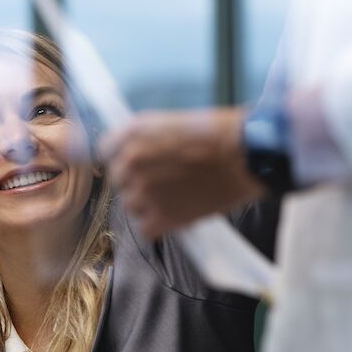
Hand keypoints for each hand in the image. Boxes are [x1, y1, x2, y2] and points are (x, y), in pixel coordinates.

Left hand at [102, 108, 264, 237]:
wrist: (246, 155)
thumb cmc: (218, 133)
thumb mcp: (171, 122)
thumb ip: (144, 138)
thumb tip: (130, 153)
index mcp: (132, 133)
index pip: (106, 150)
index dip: (123, 157)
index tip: (138, 162)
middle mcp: (130, 162)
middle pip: (119, 180)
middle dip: (138, 180)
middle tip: (166, 179)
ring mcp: (143, 192)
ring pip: (131, 205)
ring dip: (148, 204)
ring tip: (176, 195)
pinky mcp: (160, 217)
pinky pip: (146, 229)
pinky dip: (159, 224)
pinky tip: (176, 213)